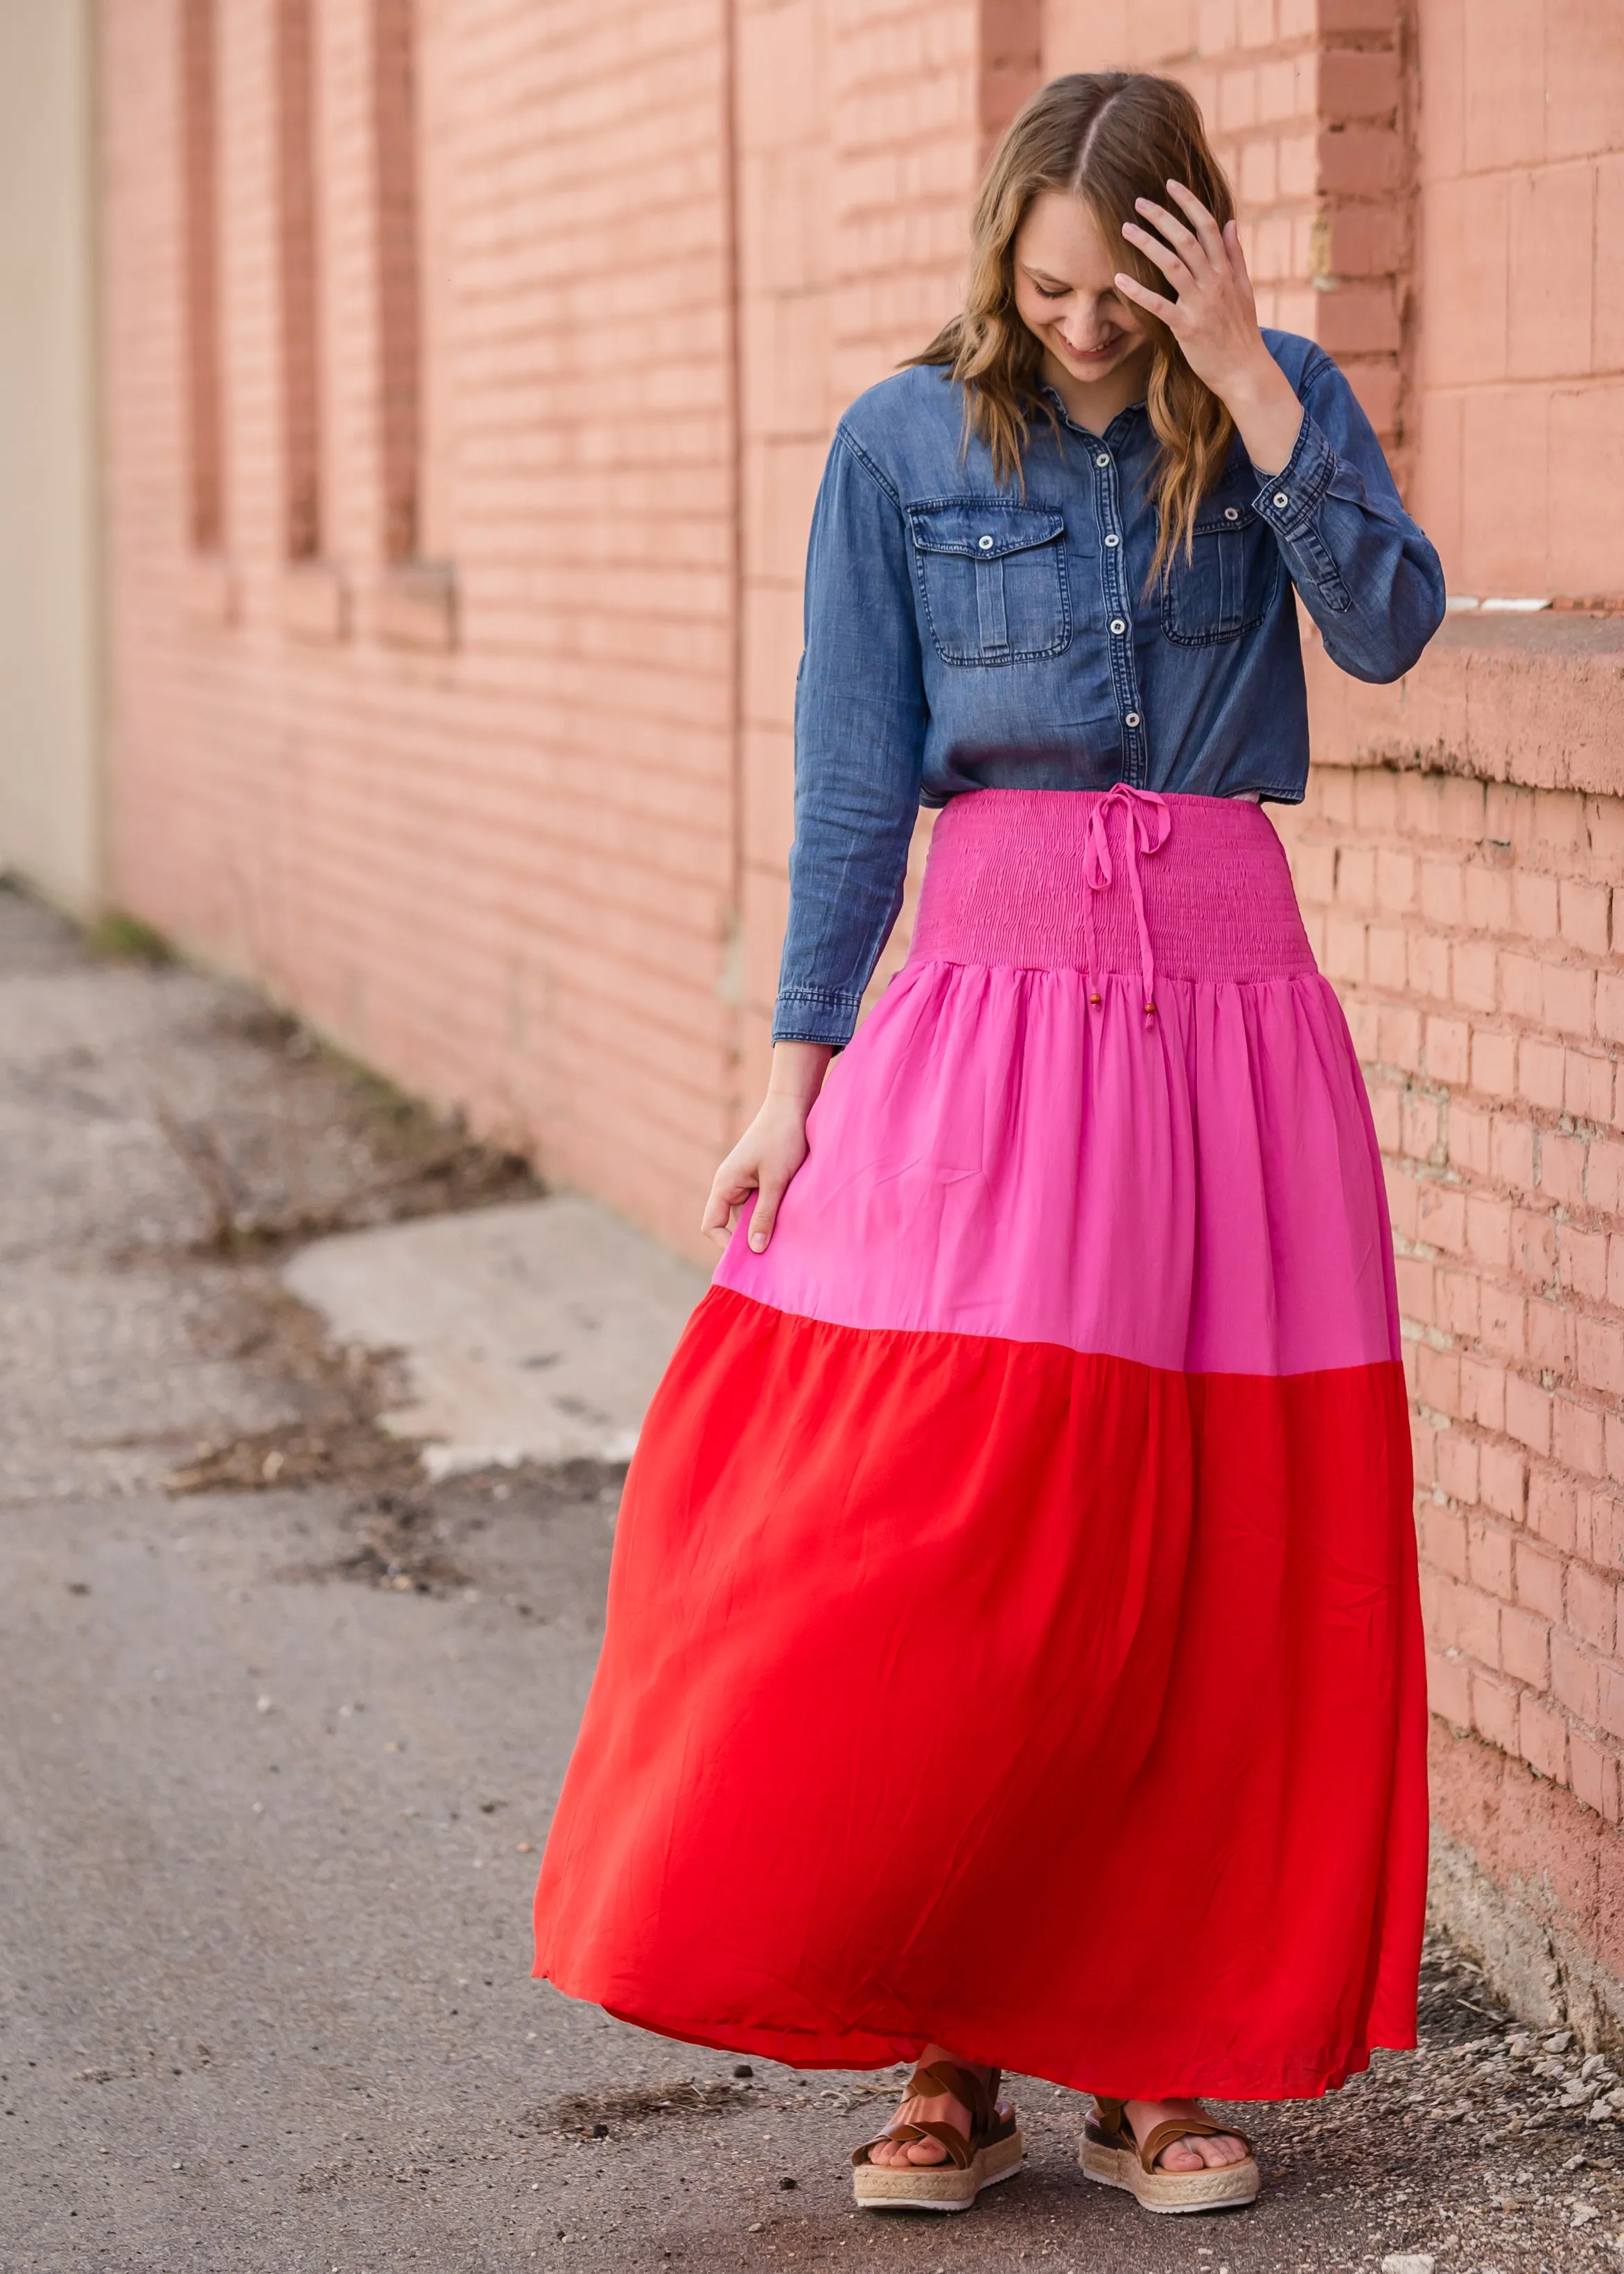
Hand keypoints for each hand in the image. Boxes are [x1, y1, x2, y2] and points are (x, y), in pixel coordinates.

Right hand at [700, 1042, 831, 1252]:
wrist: (795, 1105)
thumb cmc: (783, 1138)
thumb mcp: (776, 1180)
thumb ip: (764, 1214)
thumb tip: (754, 1249)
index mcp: (725, 1184)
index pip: (711, 1225)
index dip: (726, 1244)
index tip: (752, 1254)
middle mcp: (730, 1184)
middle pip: (730, 1224)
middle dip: (750, 1237)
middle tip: (774, 1251)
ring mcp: (745, 1181)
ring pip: (749, 1214)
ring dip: (765, 1223)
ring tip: (788, 1232)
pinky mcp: (760, 1177)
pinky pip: (761, 1203)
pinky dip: (773, 1211)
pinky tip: (792, 1215)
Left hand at [1115, 181, 1303, 473]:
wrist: (1246, 372)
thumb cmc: (1241, 333)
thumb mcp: (1245, 290)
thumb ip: (1235, 256)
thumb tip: (1231, 223)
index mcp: (1227, 271)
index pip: (1209, 226)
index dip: (1189, 203)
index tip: (1170, 185)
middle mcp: (1215, 282)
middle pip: (1187, 240)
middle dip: (1162, 217)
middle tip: (1139, 202)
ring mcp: (1202, 304)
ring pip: (1173, 265)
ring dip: (1147, 245)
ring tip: (1125, 229)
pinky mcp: (1188, 328)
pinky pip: (1160, 305)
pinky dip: (1139, 291)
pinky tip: (1120, 279)